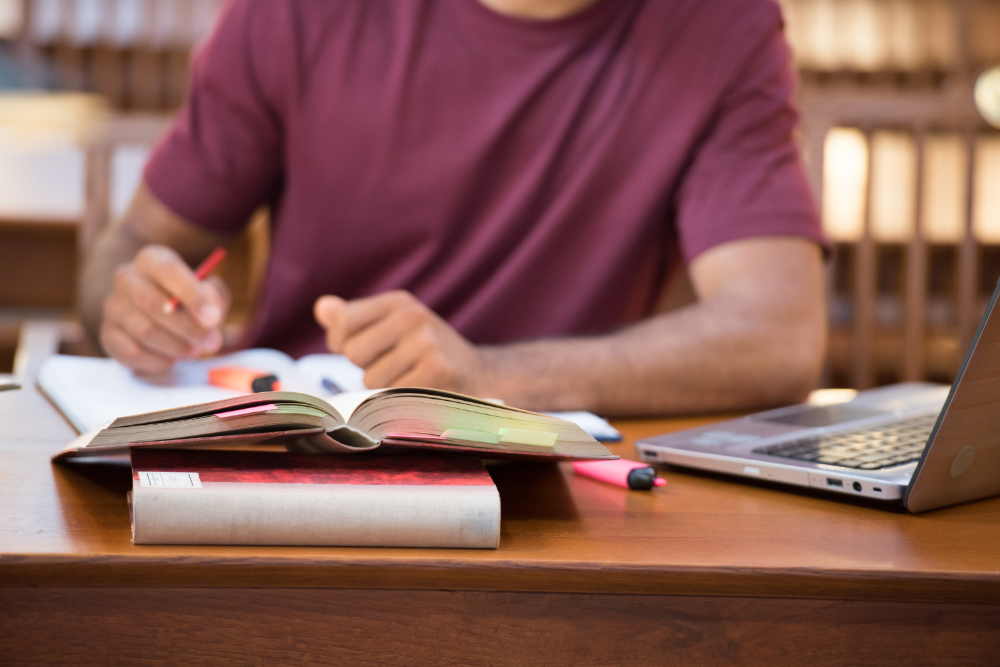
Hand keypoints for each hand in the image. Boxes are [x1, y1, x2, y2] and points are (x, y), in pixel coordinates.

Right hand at [100, 244, 229, 374]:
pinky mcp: (108, 334)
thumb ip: (214, 298)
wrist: (157, 314)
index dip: (192, 295)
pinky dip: (159, 360)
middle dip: (188, 328)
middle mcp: (126, 279)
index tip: (213, 319)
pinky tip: (172, 357)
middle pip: (153, 304)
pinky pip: (132, 352)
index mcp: (151, 259)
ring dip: (176, 346)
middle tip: (212, 342)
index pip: (168, 271)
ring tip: (195, 350)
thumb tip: (210, 316)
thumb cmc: (189, 300)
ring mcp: (113, 307)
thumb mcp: (209, 292)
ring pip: (144, 331)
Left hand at [314, 290, 488, 394]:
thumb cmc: (423, 353)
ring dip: (384, 388)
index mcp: (398, 301)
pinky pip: (392, 394)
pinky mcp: (437, 369)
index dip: (342, 344)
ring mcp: (426, 341)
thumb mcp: (391, 327)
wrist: (477, 375)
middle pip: (353, 352)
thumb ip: (352, 319)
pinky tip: (421, 390)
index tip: (365, 350)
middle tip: (395, 366)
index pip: (341, 324)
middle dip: (367, 367)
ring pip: (371, 378)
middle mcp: (412, 315)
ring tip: (410, 379)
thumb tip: (322, 308)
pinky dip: (401, 400)